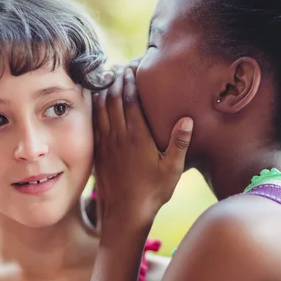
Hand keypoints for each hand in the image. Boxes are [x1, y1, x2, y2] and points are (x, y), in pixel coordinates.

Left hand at [92, 67, 193, 227]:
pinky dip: (94, 108)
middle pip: (114, 99)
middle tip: (119, 67)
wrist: (124, 214)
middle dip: (116, 80)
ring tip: (106, 77)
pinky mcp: (98, 152)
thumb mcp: (172, 170)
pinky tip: (95, 102)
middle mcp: (119, 136)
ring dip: (103, 91)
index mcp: (137, 136)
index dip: (130, 81)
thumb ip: (179, 143)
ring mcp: (106, 144)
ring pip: (100, 109)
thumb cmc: (152, 192)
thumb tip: (187, 119)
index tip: (131, 68)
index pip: (131, 100)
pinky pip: (93, 123)